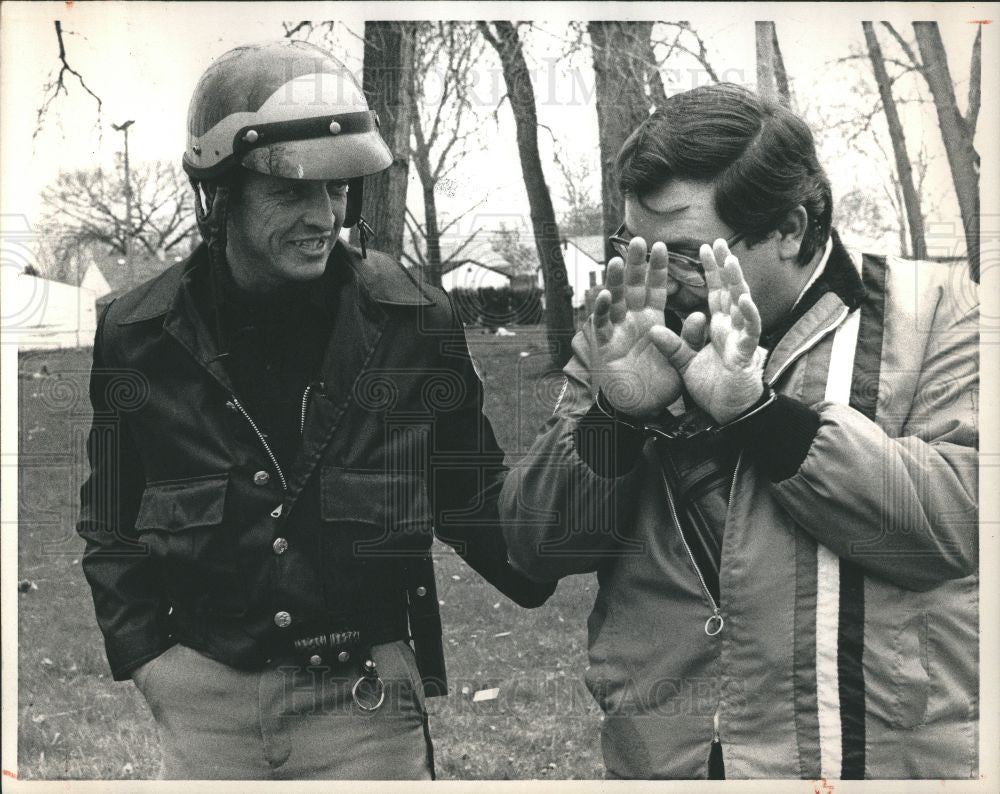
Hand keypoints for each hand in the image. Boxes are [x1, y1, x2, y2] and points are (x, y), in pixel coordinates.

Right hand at [591, 237, 684, 417]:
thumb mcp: (682, 358)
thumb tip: (699, 314)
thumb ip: (690, 337)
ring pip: (613, 300)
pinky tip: (604, 296)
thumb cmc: (661, 383)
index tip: (662, 247)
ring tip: (615, 261)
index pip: (655, 288)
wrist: (642, 409)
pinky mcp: (604, 346)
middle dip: (634, 264)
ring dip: (613, 281)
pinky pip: (601, 325)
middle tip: (637, 240)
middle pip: (632, 287)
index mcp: (652, 318)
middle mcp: (632, 320)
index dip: (657, 268)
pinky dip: (602, 311)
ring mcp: (616, 331)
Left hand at [648, 238, 765, 423]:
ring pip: (743, 305)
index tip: (704, 248)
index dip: (711, 271)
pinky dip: (748, 315)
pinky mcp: (746, 354)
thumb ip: (672, 346)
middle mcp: (732, 328)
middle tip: (719, 243)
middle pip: (730, 291)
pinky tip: (742, 299)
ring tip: (731, 261)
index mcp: (719, 327)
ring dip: (738, 283)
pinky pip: (750, 331)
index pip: (715, 293)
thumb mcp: (686, 363)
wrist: (729, 413)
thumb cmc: (713, 386)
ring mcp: (741, 338)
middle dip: (725, 267)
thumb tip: (652, 330)